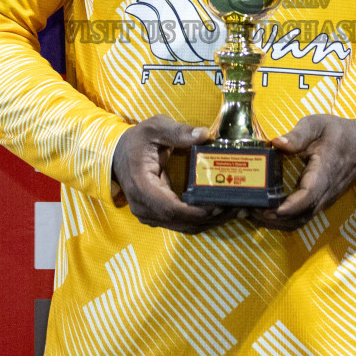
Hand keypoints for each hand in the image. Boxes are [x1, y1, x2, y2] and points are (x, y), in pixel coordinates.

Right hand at [111, 115, 236, 233]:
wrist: (116, 154)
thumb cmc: (135, 141)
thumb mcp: (154, 128)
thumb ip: (178, 132)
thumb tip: (204, 134)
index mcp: (142, 187)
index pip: (172, 209)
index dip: (197, 211)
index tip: (219, 204)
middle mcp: (145, 208)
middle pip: (183, 222)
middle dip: (212, 217)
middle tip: (239, 207)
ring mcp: (150, 215)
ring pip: (185, 227)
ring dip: (211, 221)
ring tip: (237, 210)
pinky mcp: (158, 216)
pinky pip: (182, 223)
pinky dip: (202, 220)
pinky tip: (221, 211)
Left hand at [250, 114, 355, 231]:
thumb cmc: (339, 134)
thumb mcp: (318, 125)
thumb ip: (298, 134)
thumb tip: (277, 142)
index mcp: (324, 173)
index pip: (307, 197)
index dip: (289, 206)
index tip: (268, 209)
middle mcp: (324, 193)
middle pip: (299, 216)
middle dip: (273, 218)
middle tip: (249, 209)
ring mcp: (323, 201)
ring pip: (300, 221)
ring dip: (276, 222)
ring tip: (253, 213)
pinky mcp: (320, 202)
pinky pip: (302, 217)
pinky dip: (283, 220)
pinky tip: (266, 211)